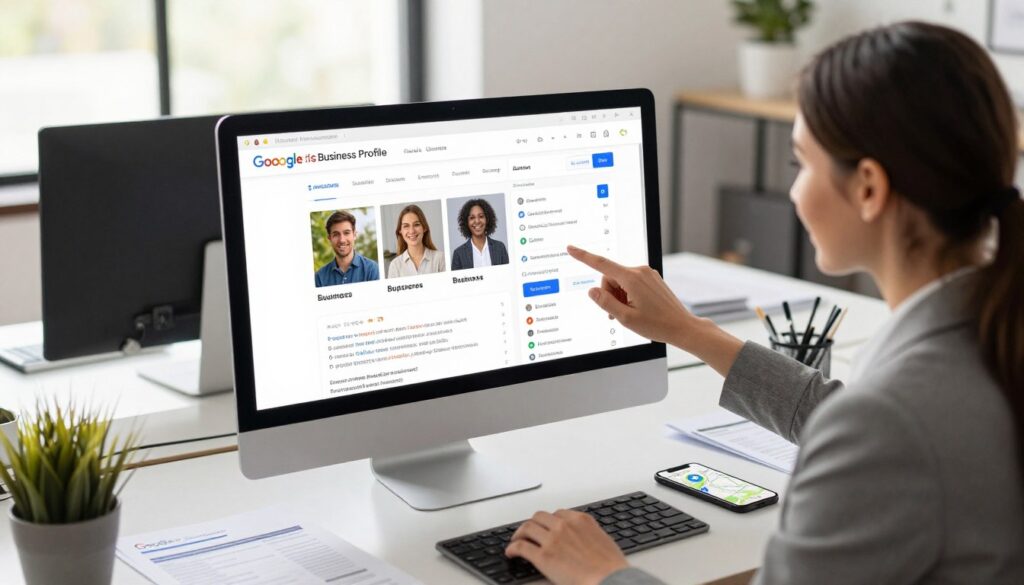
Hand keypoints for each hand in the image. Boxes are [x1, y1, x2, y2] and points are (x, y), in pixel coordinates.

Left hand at [506, 509, 627, 584]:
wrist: (609, 579)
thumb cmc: (610, 566)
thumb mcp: (602, 539)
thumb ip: (588, 534)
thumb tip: (583, 537)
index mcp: (580, 520)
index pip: (557, 513)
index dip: (548, 521)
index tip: (545, 526)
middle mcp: (564, 525)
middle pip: (539, 517)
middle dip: (532, 524)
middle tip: (528, 532)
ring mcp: (552, 540)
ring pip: (527, 528)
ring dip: (519, 534)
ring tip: (516, 540)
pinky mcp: (543, 556)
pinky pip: (521, 547)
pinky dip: (513, 548)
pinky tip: (511, 553)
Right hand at [567, 245, 695, 345]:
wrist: (682, 327)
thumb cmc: (656, 325)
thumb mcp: (625, 318)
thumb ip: (605, 303)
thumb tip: (592, 291)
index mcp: (632, 278)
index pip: (601, 264)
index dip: (583, 257)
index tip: (571, 249)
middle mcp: (640, 271)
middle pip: (610, 278)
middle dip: (609, 294)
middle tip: (617, 314)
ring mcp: (647, 274)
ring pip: (620, 281)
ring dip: (619, 296)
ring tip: (629, 313)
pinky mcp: (651, 278)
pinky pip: (631, 282)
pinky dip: (628, 294)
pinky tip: (637, 308)